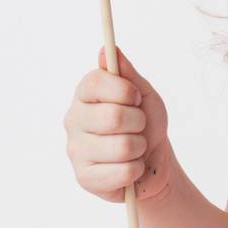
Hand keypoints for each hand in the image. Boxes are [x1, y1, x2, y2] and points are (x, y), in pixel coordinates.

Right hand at [62, 46, 173, 204]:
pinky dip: (136, 168)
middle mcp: (73, 120)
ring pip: (122, 146)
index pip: (95, 82)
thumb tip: (107, 49)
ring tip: (134, 146)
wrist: (153, 161)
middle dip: (138, 121)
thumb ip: (127, 72)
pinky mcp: (84, 178)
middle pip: (112, 116)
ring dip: (139, 147)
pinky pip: (123, 171)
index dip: (123, 89)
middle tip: (137, 125)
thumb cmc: (146, 123)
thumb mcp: (143, 93)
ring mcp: (75, 150)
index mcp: (84, 95)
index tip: (136, 97)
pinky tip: (128, 166)